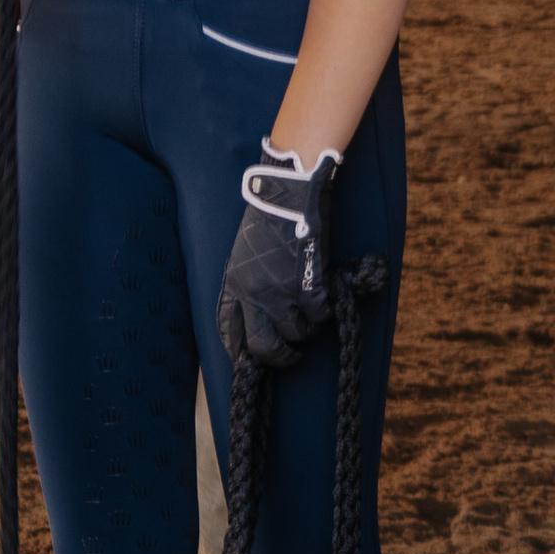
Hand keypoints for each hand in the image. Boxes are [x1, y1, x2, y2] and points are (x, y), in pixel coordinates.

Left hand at [215, 142, 340, 369]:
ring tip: (311, 317)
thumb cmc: (267, 219)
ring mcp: (280, 292)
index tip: (250, 359)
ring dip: (306, 329)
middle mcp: (253, 294)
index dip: (239, 351)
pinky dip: (325, 312)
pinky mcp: (307, 286)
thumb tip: (256, 310)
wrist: (288, 195)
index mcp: (233, 284)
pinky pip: (319, 315)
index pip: (228, 330)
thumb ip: (246, 282)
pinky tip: (325, 299)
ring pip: (295, 334)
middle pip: (262, 347)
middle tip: (290, 356)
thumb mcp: (243, 254)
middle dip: (279, 357)